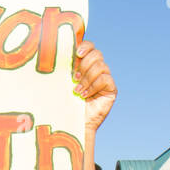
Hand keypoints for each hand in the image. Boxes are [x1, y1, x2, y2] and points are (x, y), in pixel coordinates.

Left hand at [73, 40, 115, 166]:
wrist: (71, 123)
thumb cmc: (62, 102)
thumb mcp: (61, 82)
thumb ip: (64, 67)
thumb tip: (58, 50)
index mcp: (84, 64)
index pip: (89, 46)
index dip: (85, 46)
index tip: (76, 54)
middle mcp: (96, 69)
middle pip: (97, 54)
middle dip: (84, 64)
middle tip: (74, 78)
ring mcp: (105, 79)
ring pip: (101, 66)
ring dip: (87, 78)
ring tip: (77, 90)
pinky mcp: (111, 89)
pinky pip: (105, 79)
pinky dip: (94, 86)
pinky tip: (84, 95)